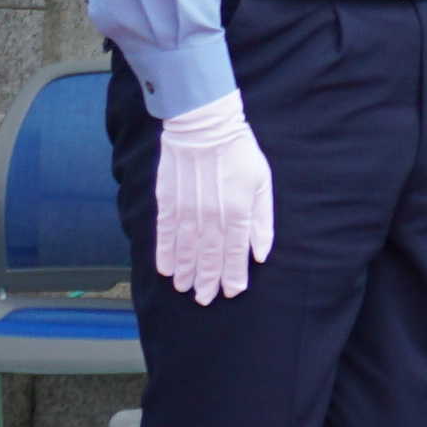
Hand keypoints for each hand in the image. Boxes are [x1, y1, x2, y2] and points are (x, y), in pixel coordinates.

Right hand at [153, 92, 272, 305]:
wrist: (203, 126)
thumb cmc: (239, 153)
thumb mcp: (262, 184)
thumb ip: (261, 221)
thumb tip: (261, 252)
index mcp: (237, 212)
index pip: (235, 253)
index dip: (233, 275)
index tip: (232, 292)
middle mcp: (210, 216)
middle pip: (208, 256)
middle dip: (207, 280)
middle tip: (205, 299)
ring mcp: (186, 210)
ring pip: (186, 250)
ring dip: (186, 271)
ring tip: (185, 288)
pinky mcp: (167, 202)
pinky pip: (165, 235)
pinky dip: (165, 253)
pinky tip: (166, 269)